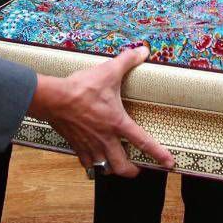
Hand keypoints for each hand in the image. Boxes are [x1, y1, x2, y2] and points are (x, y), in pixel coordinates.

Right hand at [28, 46, 173, 177]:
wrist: (53, 98)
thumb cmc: (82, 87)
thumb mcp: (108, 71)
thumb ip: (127, 61)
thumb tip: (143, 51)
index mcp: (118, 123)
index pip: (144, 142)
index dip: (159, 154)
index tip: (169, 164)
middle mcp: (106, 139)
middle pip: (122, 167)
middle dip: (131, 171)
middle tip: (136, 169)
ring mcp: (90, 145)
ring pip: (104, 169)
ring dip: (111, 169)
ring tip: (115, 166)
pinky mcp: (75, 145)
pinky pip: (86, 163)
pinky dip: (92, 165)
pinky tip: (93, 160)